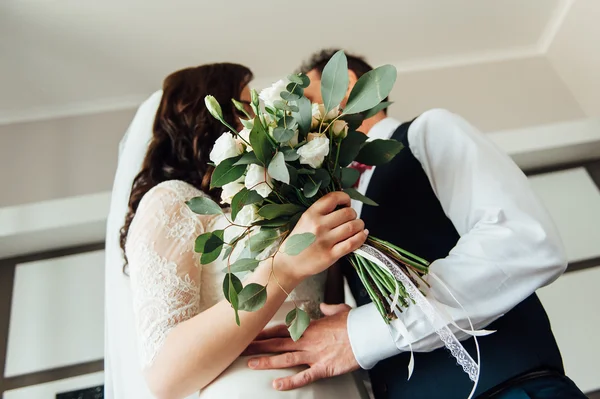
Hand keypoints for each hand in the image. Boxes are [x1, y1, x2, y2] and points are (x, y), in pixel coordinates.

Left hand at [244, 303, 359, 390]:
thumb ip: (328, 309)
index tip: (252, 333)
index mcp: (310, 326)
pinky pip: (304, 376)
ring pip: (285, 358)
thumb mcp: (340, 310)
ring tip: (250, 364)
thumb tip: (324, 307)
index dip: (265, 332)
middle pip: (277, 342)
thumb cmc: (355, 321)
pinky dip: (290, 382)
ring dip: (267, 361)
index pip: (282, 328)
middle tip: (240, 347)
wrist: (367, 331)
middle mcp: (307, 340)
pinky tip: (276, 385)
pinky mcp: (323, 367)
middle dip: (258, 345)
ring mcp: (314, 354)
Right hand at [277, 192, 367, 281]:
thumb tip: (345, 205)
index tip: (347, 203)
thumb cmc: (298, 241)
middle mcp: (318, 225)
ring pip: (353, 226)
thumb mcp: (305, 221)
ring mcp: (325, 241)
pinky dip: (361, 237)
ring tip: (358, 227)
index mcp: (311, 214)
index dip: (345, 198)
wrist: (289, 264)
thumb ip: (322, 212)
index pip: (334, 198)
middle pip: (348, 213)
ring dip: (360, 225)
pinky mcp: (330, 255)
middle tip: (352, 219)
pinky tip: (363, 234)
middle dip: (354, 214)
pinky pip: (352, 243)